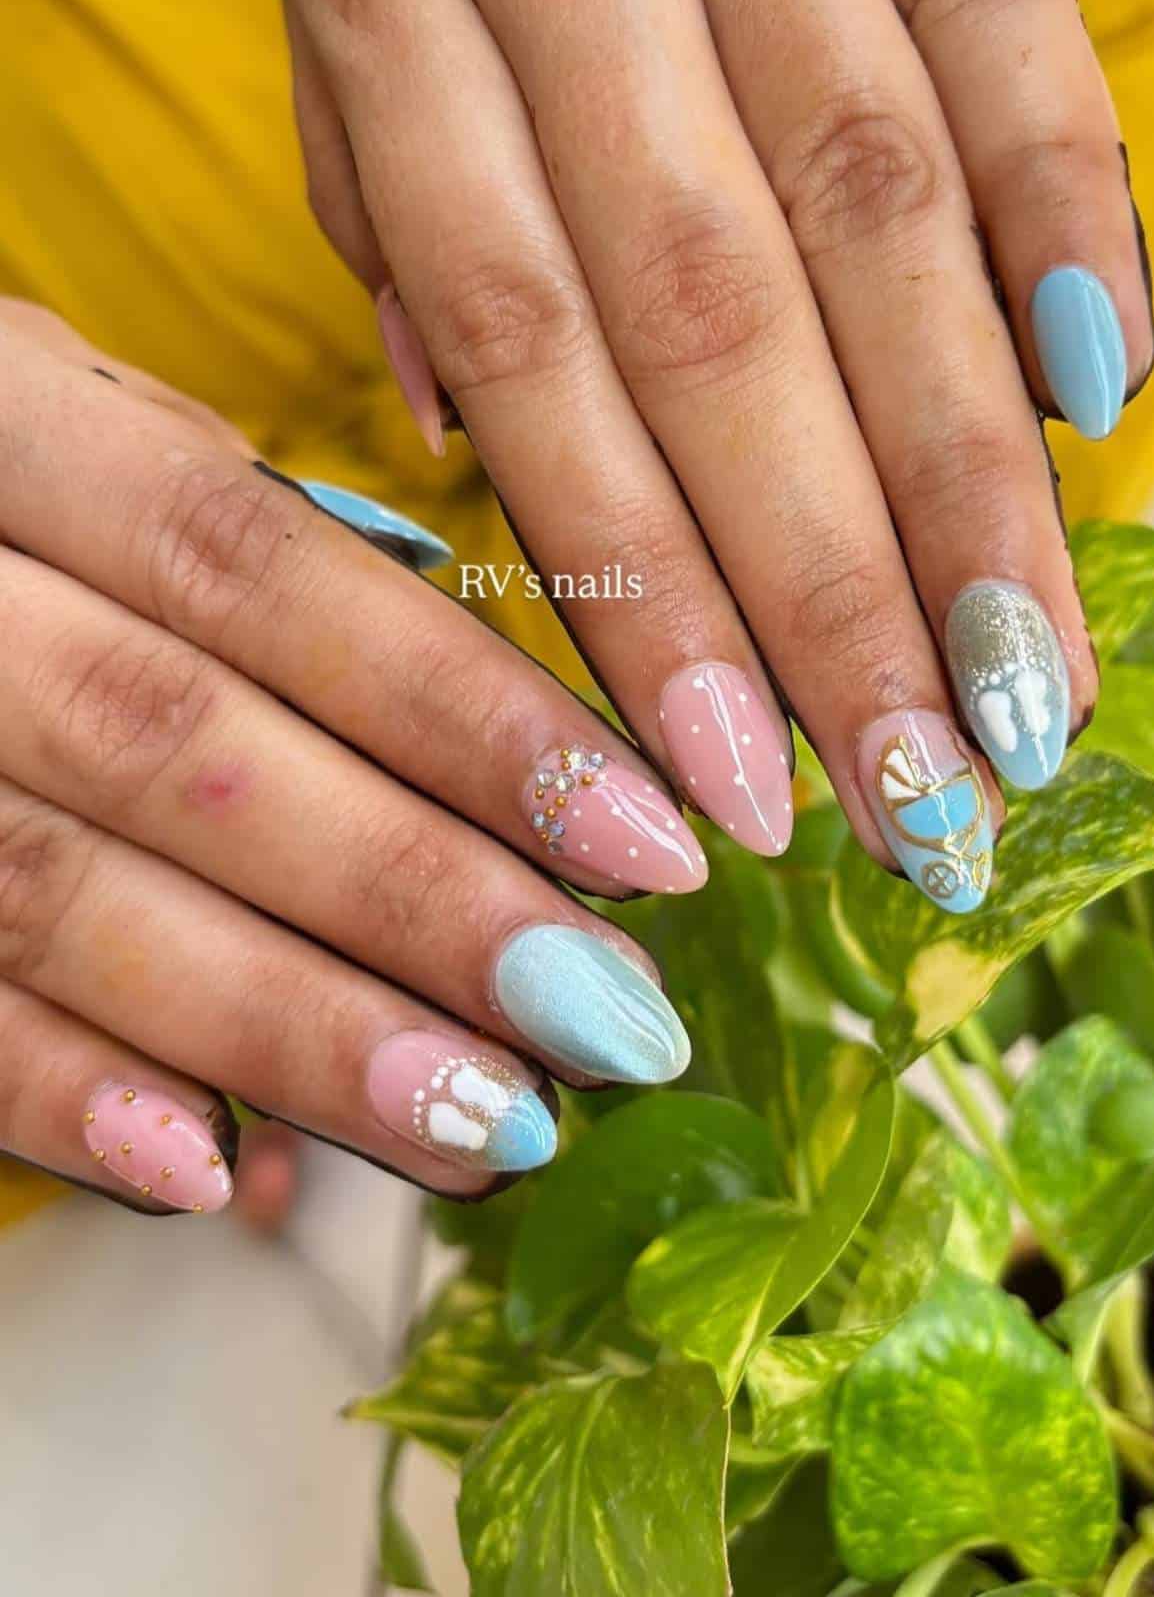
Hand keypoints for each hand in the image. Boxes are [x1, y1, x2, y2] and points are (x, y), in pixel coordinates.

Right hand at [0, 301, 698, 1212]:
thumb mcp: (81, 433)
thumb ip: (246, 542)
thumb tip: (490, 728)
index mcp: (4, 423)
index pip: (256, 569)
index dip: (459, 710)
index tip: (646, 841)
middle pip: (180, 747)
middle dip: (411, 895)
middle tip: (606, 1017)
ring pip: (60, 892)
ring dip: (290, 1030)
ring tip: (487, 1124)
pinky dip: (59, 1092)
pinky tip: (218, 1174)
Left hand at [264, 0, 1153, 913]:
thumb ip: (391, 207)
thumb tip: (484, 456)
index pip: (532, 354)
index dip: (640, 593)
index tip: (725, 782)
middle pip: (722, 324)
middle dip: (827, 592)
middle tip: (916, 797)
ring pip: (883, 210)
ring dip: (965, 473)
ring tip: (1015, 679)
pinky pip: (1008, 11)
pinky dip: (1074, 200)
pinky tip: (1108, 392)